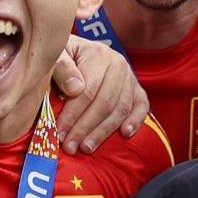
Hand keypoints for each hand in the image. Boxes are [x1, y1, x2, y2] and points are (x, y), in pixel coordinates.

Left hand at [53, 32, 149, 152]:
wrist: (77, 50)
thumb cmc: (63, 55)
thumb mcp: (55, 54)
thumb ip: (61, 66)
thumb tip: (75, 89)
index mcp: (98, 55)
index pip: (87, 91)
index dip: (73, 115)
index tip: (59, 133)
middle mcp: (118, 65)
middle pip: (105, 103)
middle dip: (85, 128)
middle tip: (70, 146)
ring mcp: (130, 77)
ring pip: (121, 109)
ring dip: (104, 132)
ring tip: (87, 148)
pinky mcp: (136, 88)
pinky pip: (141, 106)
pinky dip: (136, 121)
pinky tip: (125, 134)